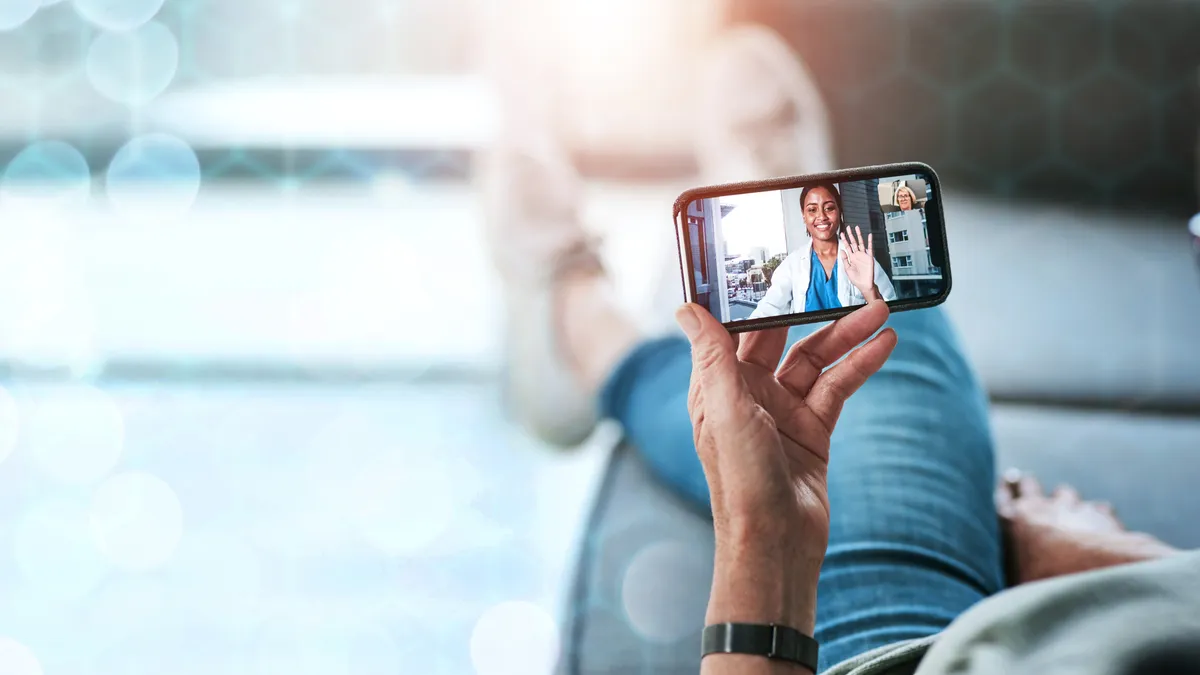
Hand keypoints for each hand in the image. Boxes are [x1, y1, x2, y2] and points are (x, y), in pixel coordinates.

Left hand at [675, 301, 895, 635]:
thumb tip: (686, 308)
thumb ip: (713, 356)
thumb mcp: (725, 410)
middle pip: (782, 338)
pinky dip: (859, 366)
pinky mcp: (813, 430)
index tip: (774, 261)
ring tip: (881, 311)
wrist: (776, 542)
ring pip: (816, 360)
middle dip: (812, 310)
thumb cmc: (740, 480)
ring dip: (846, 335)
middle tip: (842, 279)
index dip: (754, 297)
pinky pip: (837, 387)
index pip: (734, 329)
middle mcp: (748, 395)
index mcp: (717, 387)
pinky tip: (883, 346)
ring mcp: (782, 412)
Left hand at [839, 226, 879, 301]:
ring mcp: (863, 255)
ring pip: (861, 243)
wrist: (864, 285)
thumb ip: (844, 260)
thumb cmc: (856, 279)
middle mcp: (857, 255)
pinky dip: (870, 242)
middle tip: (847, 228)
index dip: (844, 240)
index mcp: (851, 258)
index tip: (841, 234)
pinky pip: (870, 248)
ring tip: (857, 228)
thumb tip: (841, 250)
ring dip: (859, 236)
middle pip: (853, 242)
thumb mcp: (847, 269)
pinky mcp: (869, 257)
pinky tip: (869, 236)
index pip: (847, 246)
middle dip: (850, 235)